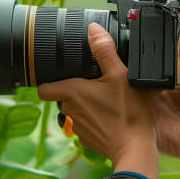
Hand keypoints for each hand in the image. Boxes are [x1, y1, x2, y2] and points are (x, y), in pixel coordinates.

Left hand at [38, 23, 157, 178]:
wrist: (135, 148)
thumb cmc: (128, 113)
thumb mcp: (120, 75)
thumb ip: (104, 50)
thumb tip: (93, 30)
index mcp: (72, 92)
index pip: (44, 88)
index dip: (49, 81)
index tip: (60, 76)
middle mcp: (70, 110)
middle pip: (63, 96)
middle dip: (75, 90)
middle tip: (96, 84)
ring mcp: (78, 127)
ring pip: (75, 111)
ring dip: (86, 105)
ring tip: (107, 100)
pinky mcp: (88, 139)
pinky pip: (87, 125)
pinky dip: (96, 120)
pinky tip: (112, 117)